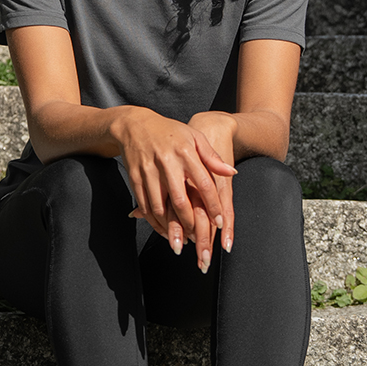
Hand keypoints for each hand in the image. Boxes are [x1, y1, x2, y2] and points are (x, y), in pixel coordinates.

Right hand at [112, 107, 234, 265]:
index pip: (204, 183)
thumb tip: (232, 173)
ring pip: (160, 207)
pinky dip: (154, 221)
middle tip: (199, 238)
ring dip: (171, 227)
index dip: (213, 204)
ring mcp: (148, 171)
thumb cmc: (170, 132)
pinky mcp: (134, 178)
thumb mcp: (195, 138)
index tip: (220, 221)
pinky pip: (145, 205)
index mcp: (185, 152)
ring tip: (181, 241)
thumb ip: (212, 158)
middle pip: (180, 200)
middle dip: (190, 223)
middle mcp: (167, 163)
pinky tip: (163, 229)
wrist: (134, 125)